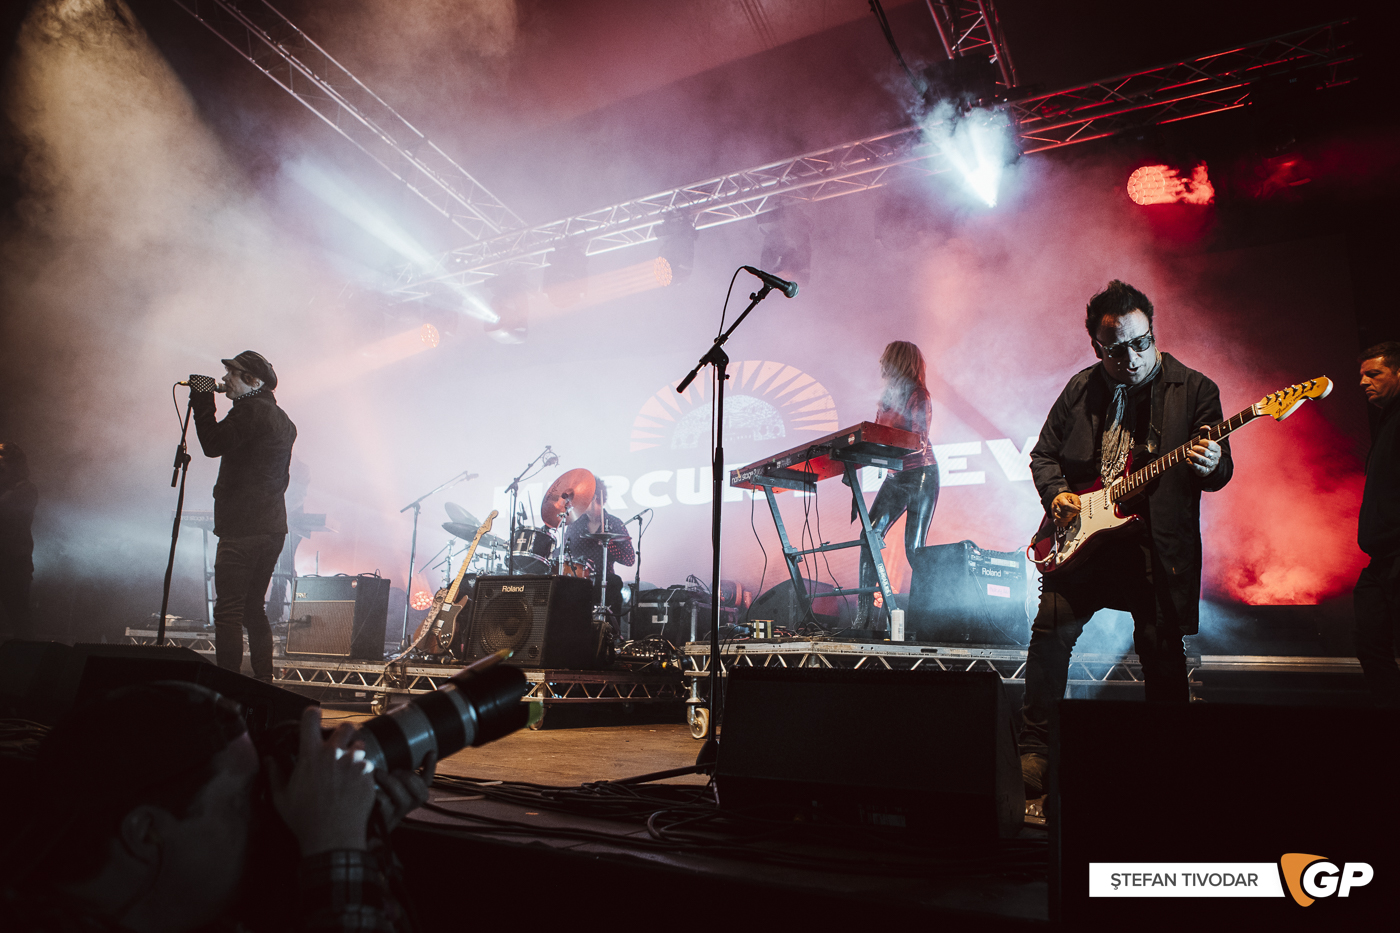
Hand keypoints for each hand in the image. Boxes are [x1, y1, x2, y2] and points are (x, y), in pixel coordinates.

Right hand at [267, 707, 376, 855]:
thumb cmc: (306, 820)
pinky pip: (368, 764)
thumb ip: (274, 775)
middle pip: (345, 726)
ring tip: (347, 766)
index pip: (311, 719)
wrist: (333, 837)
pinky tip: (355, 782)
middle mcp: (334, 754)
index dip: (312, 714)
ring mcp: (353, 763)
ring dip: (355, 751)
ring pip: (360, 744)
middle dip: (343, 731)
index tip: (313, 715)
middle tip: (339, 742)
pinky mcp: (368, 774)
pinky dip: (363, 769)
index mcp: (311, 756)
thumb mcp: (281, 798)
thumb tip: (268, 760)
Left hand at [375, 753, 434, 833]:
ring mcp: (397, 814)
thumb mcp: (380, 780)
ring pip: (404, 800)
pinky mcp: (384, 821)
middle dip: (409, 778)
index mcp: (410, 793)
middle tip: (394, 770)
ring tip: (378, 773)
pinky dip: (378, 795)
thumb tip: (386, 745)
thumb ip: (388, 768)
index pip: (427, 781)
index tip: (430, 752)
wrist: (357, 822)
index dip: (430, 767)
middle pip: (422, 793)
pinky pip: (385, 807)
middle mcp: (407, 805)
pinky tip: (370, 790)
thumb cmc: (370, 795)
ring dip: (392, 783)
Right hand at [1051, 492, 1080, 526]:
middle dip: (1072, 514)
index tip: (1078, 510)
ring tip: (1071, 516)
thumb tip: (1078, 508)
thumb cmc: (1066, 498)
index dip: (1073, 509)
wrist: (1059, 499)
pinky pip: (1057, 523)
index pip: (1066, 505)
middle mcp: (1055, 506)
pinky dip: (1063, 523)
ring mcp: (1054, 512)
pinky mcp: (1054, 517)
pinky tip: (1067, 521)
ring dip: (1068, 519)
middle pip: (1064, 513)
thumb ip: (1076, 501)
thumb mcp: (1073, 496)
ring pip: (1061, 519)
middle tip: (1075, 512)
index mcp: (1060, 499)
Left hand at [1187, 431, 1221, 476]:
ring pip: (1202, 461)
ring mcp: (1210, 465)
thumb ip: (1205, 433)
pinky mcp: (1204, 471)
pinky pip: (1198, 468)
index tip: (1198, 441)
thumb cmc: (1206, 450)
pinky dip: (1192, 464)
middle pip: (1205, 452)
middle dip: (1196, 449)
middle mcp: (1215, 457)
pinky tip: (1187, 460)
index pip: (1209, 444)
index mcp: (1217, 449)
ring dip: (1193, 456)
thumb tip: (1205, 427)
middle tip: (1191, 448)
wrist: (1209, 465)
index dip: (1202, 442)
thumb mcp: (1206, 440)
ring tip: (1188, 453)